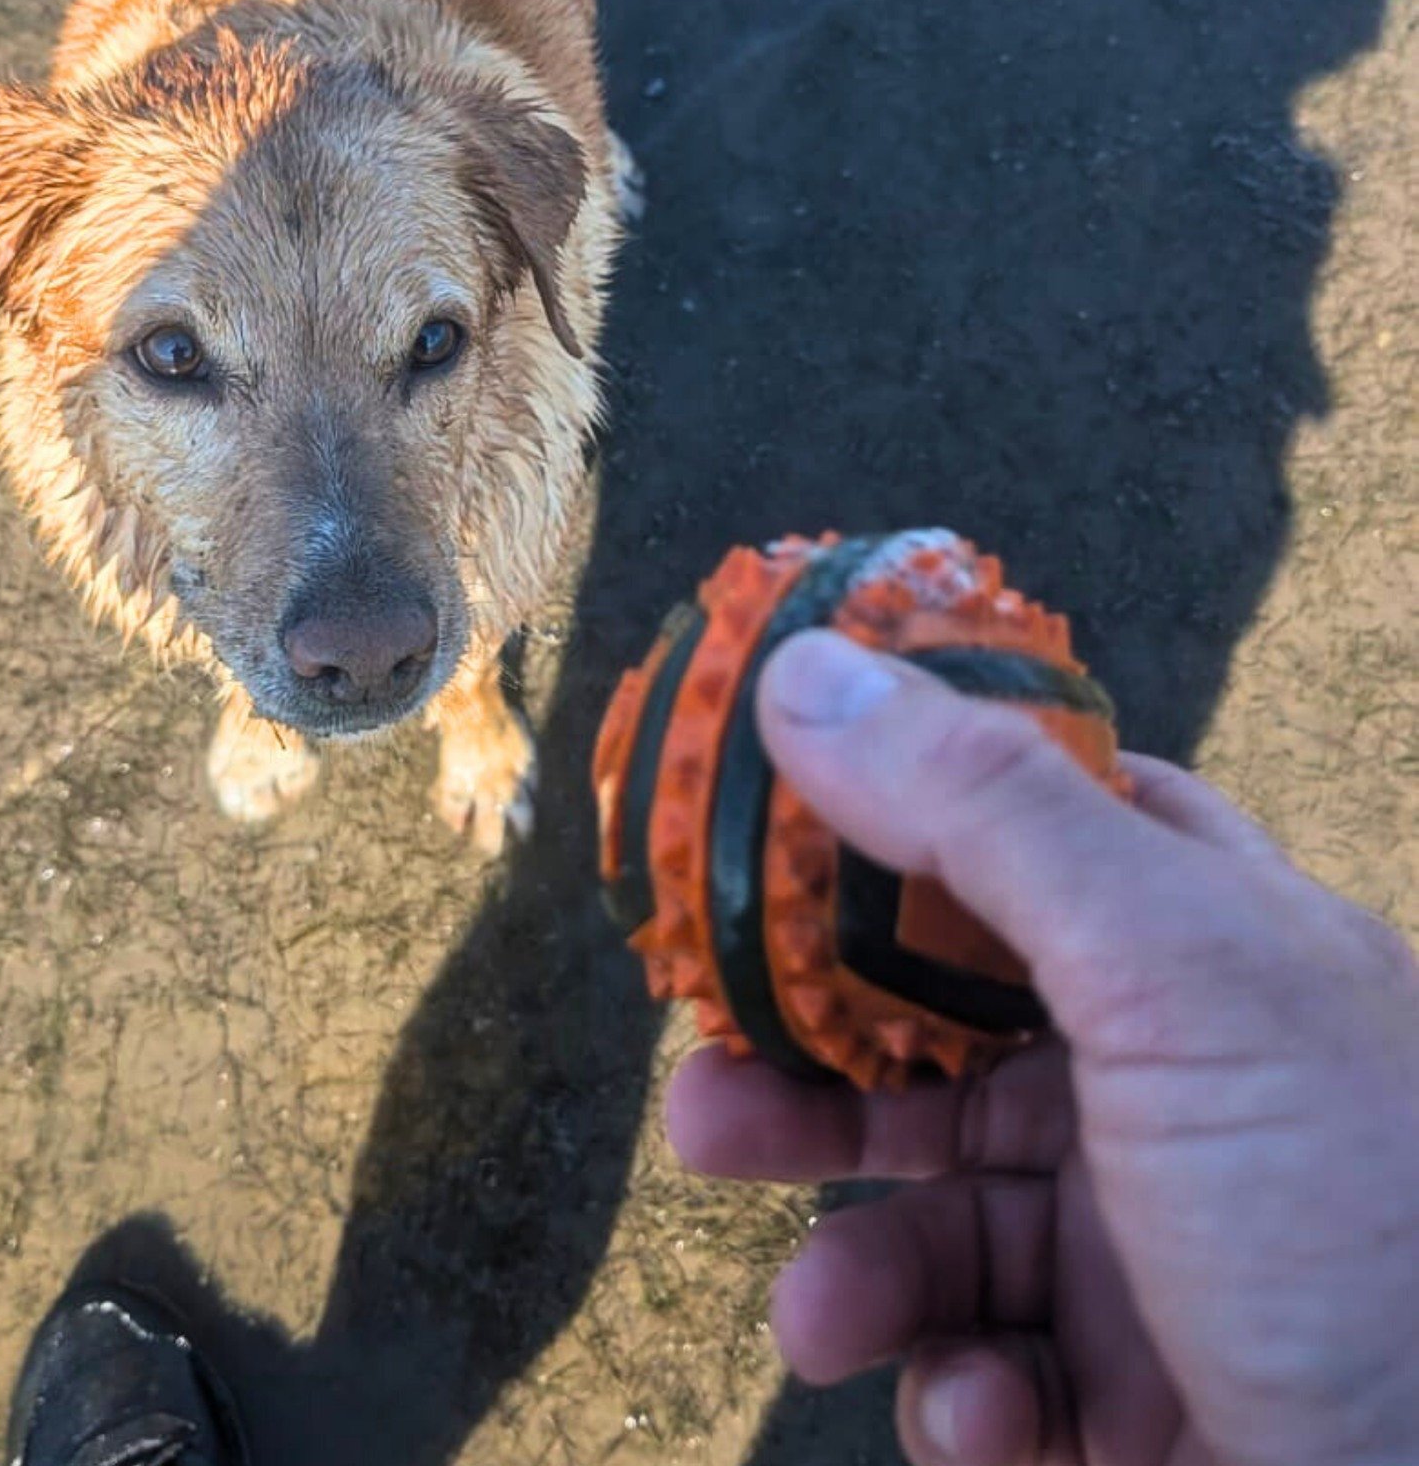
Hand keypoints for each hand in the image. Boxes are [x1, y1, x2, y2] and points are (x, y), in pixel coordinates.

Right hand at [665, 632, 1418, 1465]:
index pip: (1025, 834)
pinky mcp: (1131, 1398)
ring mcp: (1151, 1245)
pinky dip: (957, 1395)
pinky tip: (980, 1414)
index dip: (889, 818)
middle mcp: (1172, 1081)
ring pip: (941, 1219)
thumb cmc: (1364, 1213)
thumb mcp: (1170, 969)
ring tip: (819, 1324)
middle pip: (940, 1037)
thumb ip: (982, 813)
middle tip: (705, 1089)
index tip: (755, 825)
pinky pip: (989, 1370)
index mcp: (1202, 947)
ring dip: (860, 1270)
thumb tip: (802, 667)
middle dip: (814, 1074)